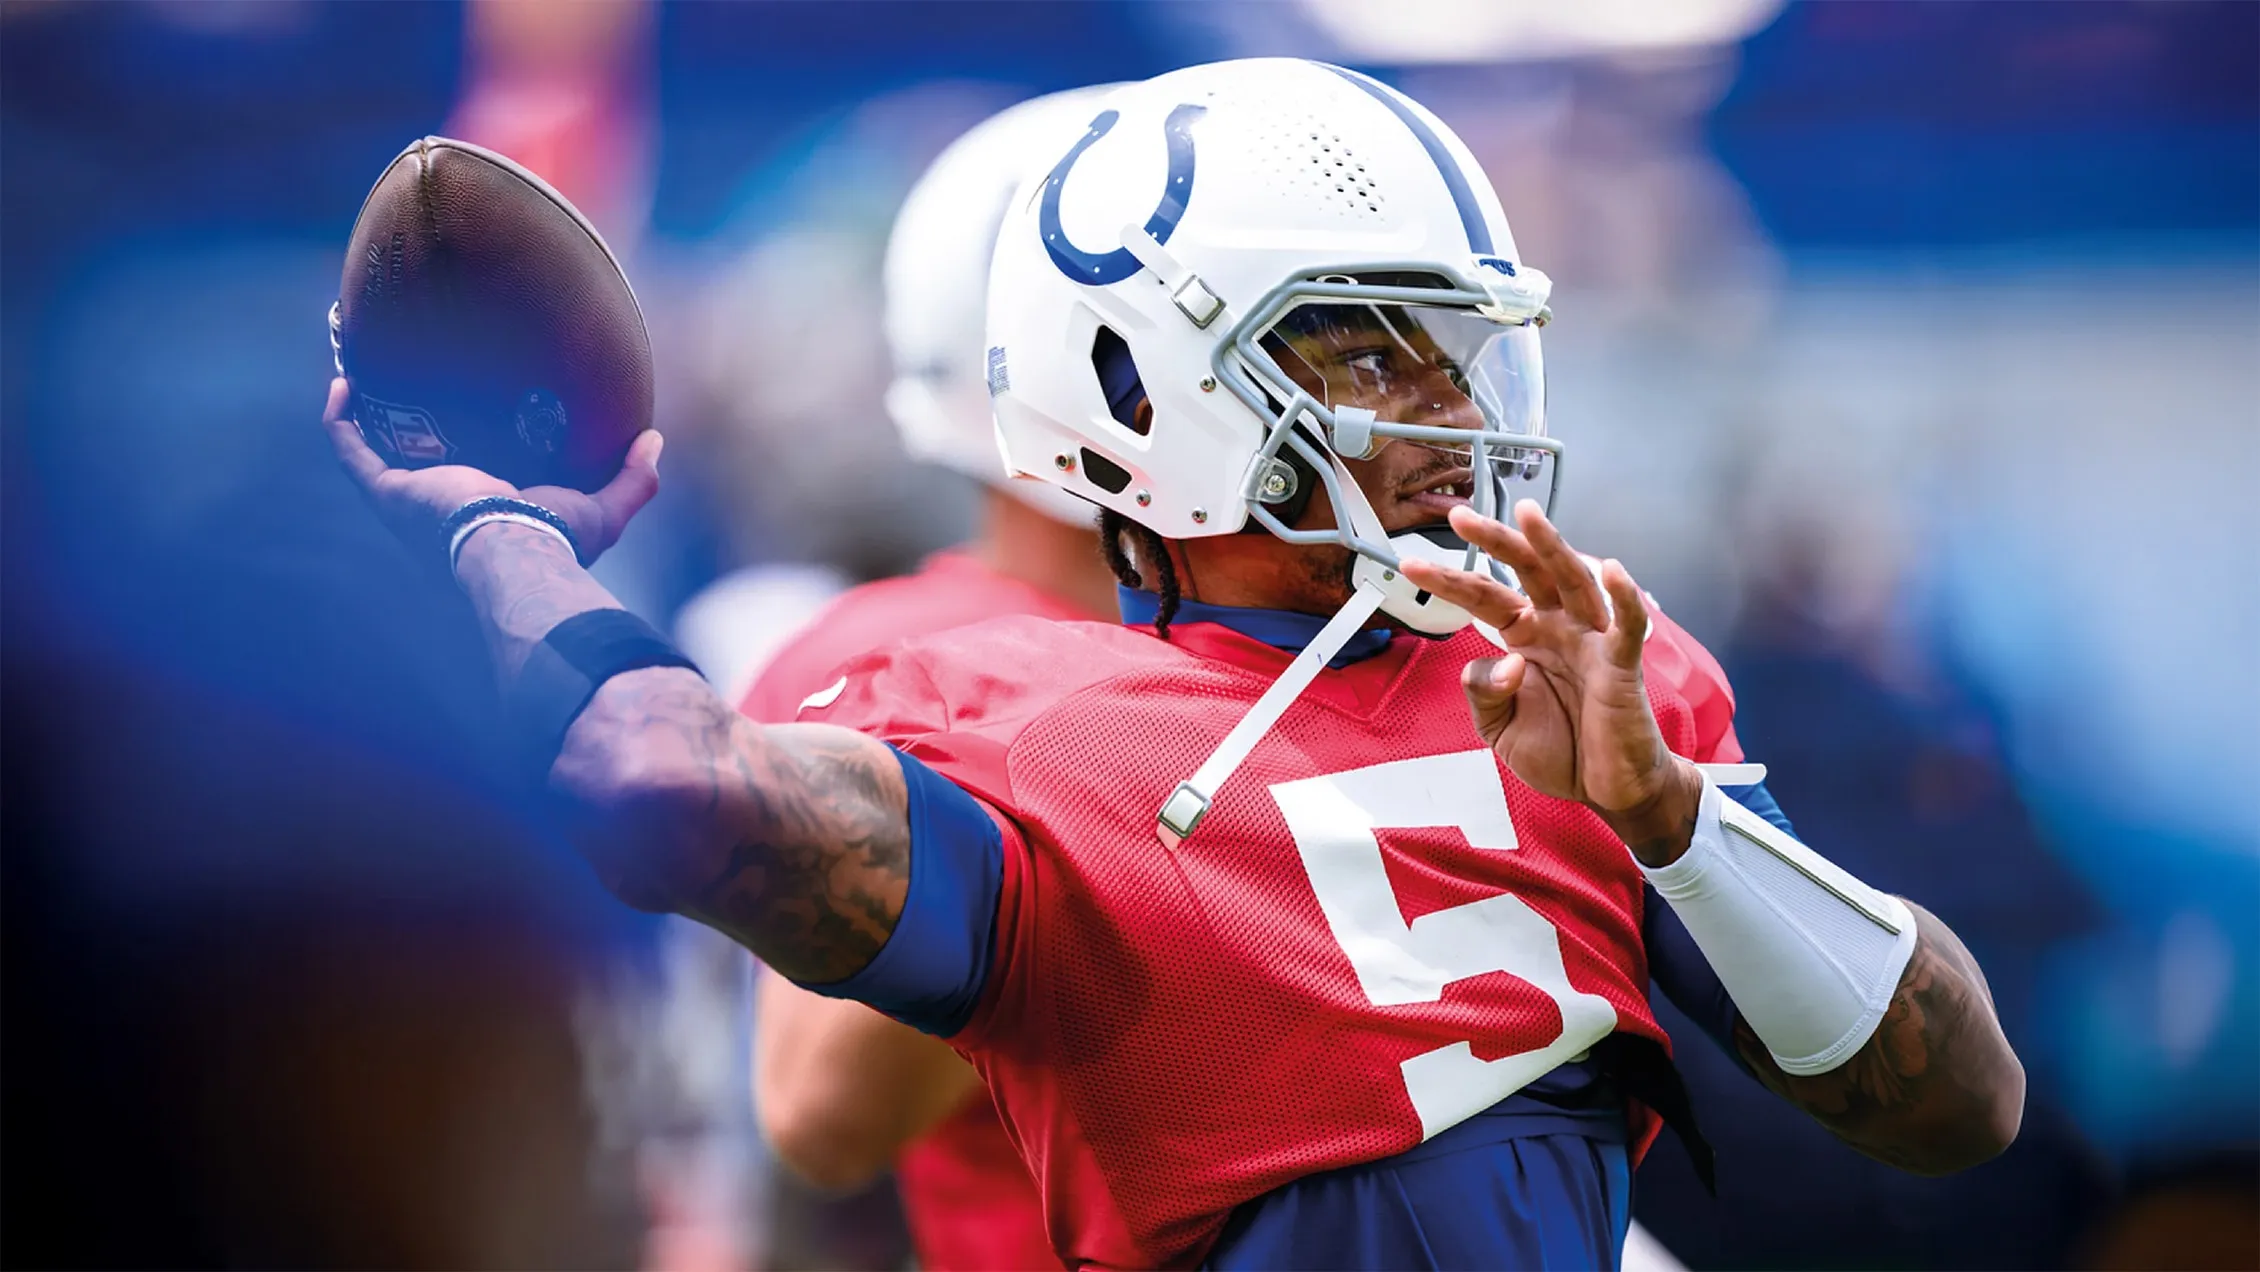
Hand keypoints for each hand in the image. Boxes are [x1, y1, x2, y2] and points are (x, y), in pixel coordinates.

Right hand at [321, 377, 662, 564]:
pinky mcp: (388, 492)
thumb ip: (635, 479)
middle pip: (414, 466)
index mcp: (484, 512)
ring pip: (372, 455)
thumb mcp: (605, 509)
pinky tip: (343, 384)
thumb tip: (653, 440)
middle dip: (403, 432)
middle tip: (406, 387)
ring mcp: (407, 501)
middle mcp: (438, 510)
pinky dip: (340, 421)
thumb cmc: (559, 540)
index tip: (466, 410)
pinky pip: (350, 452)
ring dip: (361, 419)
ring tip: (361, 374)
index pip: (468, 481)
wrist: (516, 551)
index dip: (461, 450)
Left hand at [1399, 500, 1698, 860]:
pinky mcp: (1622, 664)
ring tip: (1528, 514)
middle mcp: (1558, 627)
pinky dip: (1623, 597)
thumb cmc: (1563, 752)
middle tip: (1459, 516)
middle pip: (1525, 571)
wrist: (1608, 789)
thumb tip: (1501, 661)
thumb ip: (1484, 692)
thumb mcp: (1499, 727)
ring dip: (1551, 546)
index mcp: (1526, 637)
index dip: (1448, 580)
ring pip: (1572, 581)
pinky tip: (1611, 570)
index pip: (1483, 597)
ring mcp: (1591, 640)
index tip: (1411, 564)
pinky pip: (1626, 624)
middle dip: (1494, 541)